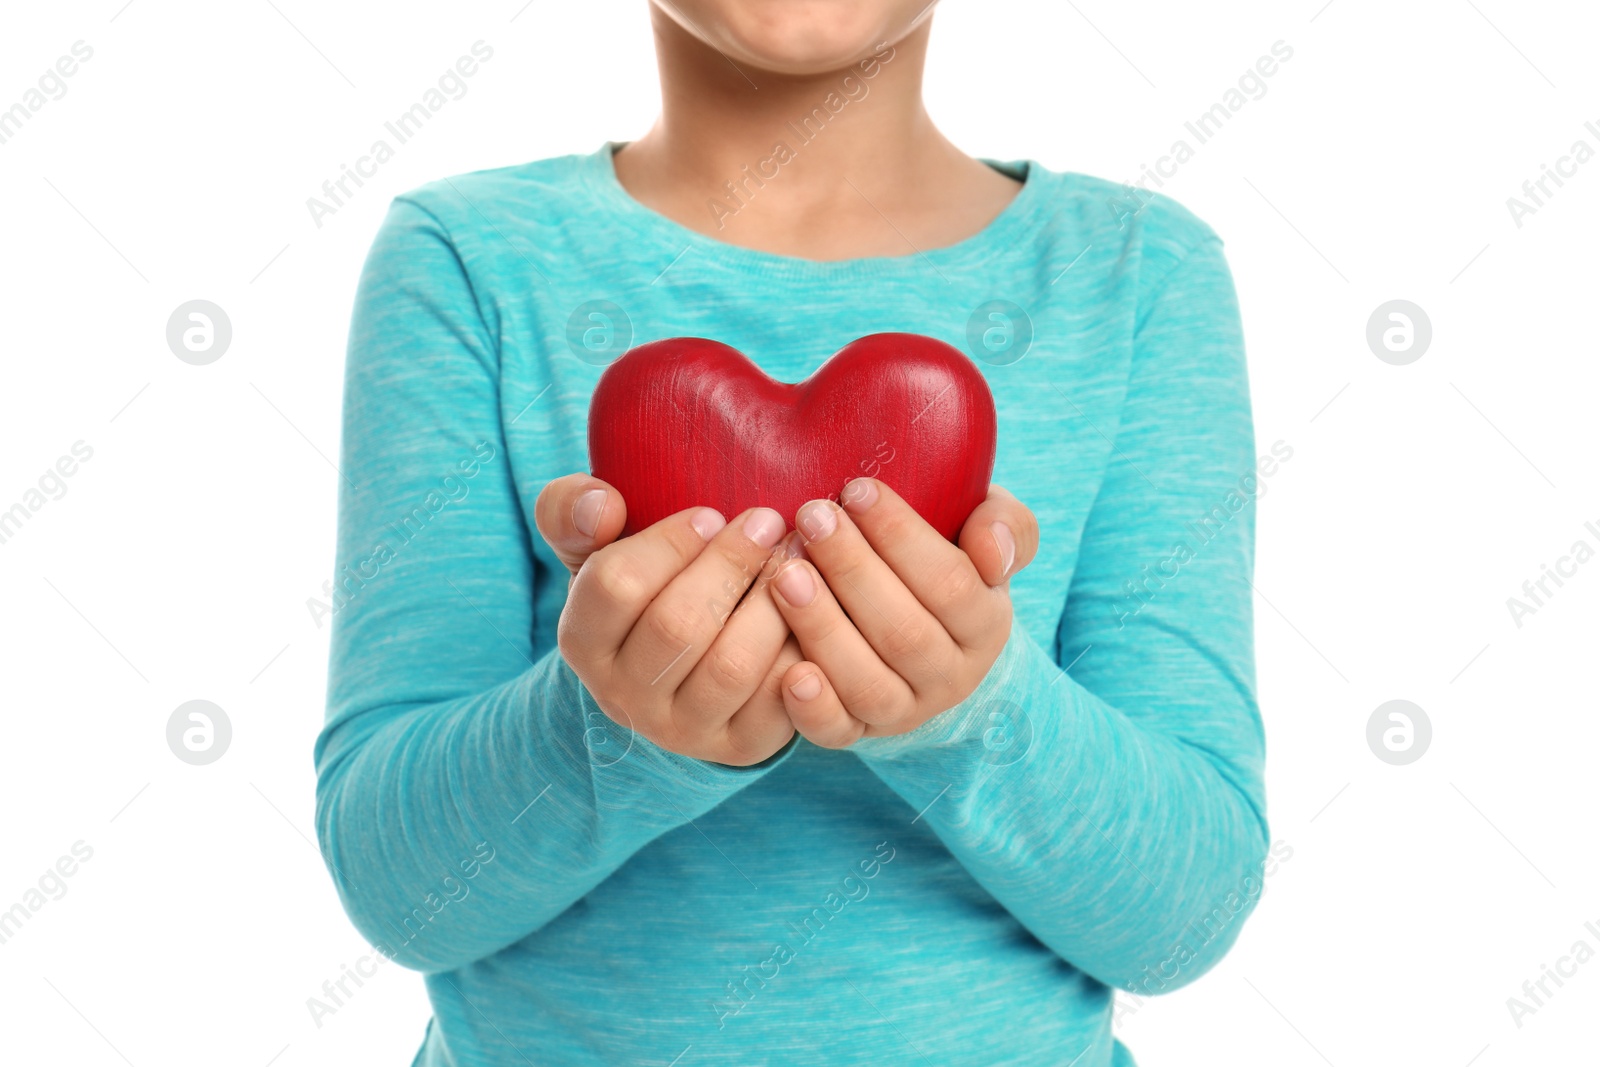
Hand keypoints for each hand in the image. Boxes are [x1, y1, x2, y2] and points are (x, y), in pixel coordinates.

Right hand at [536, 474, 805, 765]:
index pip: (615, 585)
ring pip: (733, 666)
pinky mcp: (740, 746)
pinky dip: (804, 649)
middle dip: (731, 564)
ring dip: (774, 604)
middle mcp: (625, 695)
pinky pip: (781, 699)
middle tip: (769, 522)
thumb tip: (600, 505)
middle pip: (678, 626)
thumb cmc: (644, 589)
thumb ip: (572, 512)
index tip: (710, 513)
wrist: (677, 674)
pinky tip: (815, 609)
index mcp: (583, 640)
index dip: (668, 542)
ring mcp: (683, 729)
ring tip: (796, 560)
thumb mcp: (597, 549)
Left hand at [766, 479, 1038, 747]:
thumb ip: (1003, 527)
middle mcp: (951, 676)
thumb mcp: (981, 532)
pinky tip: (790, 673)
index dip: (901, 537)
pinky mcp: (858, 732)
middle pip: (904, 632)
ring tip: (785, 575)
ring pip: (868, 682)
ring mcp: (904, 710)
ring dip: (823, 628)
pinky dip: (813, 708)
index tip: (856, 490)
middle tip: (811, 518)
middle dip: (853, 570)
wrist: (915, 620)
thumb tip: (993, 554)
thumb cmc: (939, 559)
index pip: (951, 583)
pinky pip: (837, 732)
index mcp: (986, 624)